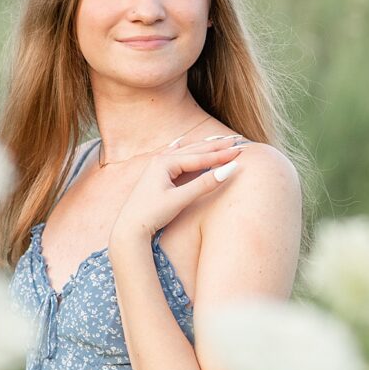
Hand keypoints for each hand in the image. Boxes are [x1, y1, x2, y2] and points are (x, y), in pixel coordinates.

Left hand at [109, 134, 248, 245]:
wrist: (129, 228)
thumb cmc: (152, 213)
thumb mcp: (180, 199)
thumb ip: (204, 184)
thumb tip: (229, 170)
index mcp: (165, 163)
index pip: (199, 157)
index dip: (220, 155)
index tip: (239, 151)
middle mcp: (160, 160)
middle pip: (194, 150)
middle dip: (215, 147)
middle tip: (235, 142)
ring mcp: (157, 166)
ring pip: (186, 152)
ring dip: (204, 147)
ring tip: (219, 141)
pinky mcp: (156, 175)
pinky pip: (175, 156)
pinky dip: (186, 150)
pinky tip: (183, 143)